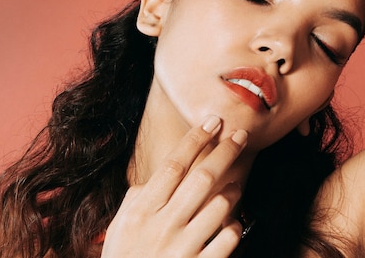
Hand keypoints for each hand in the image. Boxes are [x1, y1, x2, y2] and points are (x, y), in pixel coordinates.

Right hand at [101, 116, 246, 257]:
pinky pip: (229, 238)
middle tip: (242, 135)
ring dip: (233, 190)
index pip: (173, 166)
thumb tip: (167, 169)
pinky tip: (231, 221)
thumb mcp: (122, 225)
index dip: (196, 140)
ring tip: (234, 183)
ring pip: (221, 206)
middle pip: (202, 178)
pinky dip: (234, 225)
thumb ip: (141, 196)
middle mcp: (162, 227)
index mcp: (140, 212)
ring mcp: (182, 250)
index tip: (213, 121)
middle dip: (226, 152)